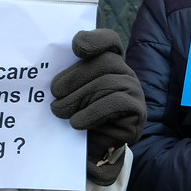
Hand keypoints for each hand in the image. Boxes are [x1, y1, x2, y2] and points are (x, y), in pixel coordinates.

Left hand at [49, 29, 144, 184]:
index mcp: (110, 63)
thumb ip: (67, 79)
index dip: (96, 39)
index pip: (109, 42)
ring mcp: (135, 91)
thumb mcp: (70, 94)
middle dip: (75, 76)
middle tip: (54, 93)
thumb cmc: (78, 116)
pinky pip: (115, 102)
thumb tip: (51, 75)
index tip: (77, 46)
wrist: (91, 151)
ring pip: (108, 82)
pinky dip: (92, 112)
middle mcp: (126, 73)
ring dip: (78, 98)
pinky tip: (77, 122)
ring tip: (59, 111)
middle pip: (105, 61)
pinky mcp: (138, 111)